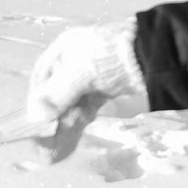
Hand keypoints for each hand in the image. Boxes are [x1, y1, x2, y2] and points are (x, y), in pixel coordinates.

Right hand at [25, 22, 143, 125]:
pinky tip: (71, 135)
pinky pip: (87, 105)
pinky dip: (79, 119)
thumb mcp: (80, 74)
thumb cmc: (112, 58)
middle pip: (58, 89)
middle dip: (52, 112)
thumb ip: (56, 95)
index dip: (37, 95)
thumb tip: (35, 116)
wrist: (153, 56)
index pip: (43, 73)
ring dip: (64, 119)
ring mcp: (94, 72)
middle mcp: (78, 56)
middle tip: (45, 135)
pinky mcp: (108, 86)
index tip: (34, 117)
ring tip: (55, 142)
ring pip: (73, 99)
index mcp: (67, 45)